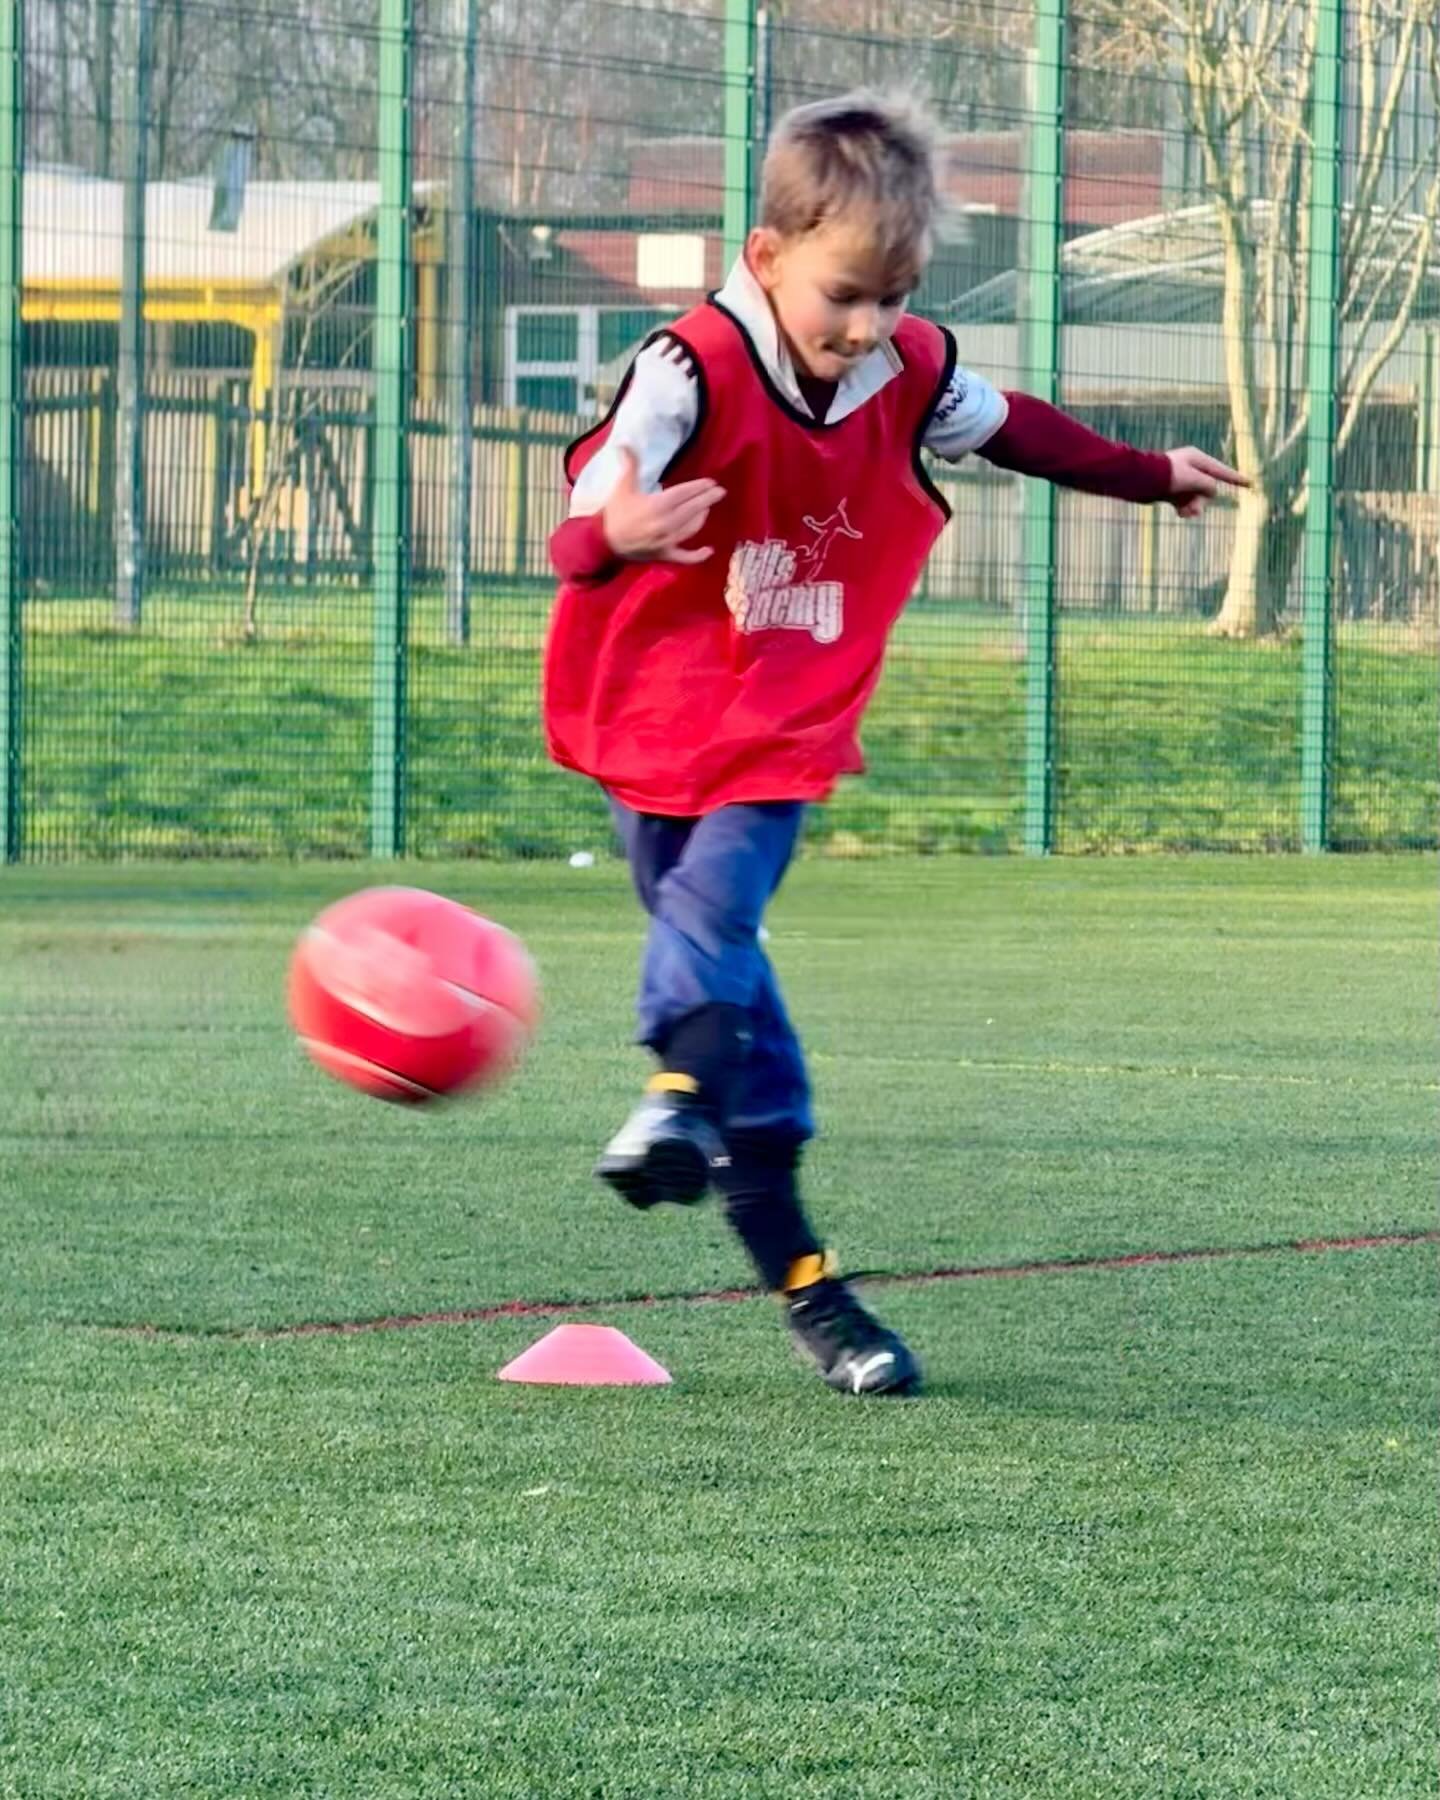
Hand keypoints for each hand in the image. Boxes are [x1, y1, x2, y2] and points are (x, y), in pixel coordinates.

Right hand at [602, 448, 724, 564]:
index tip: (711, 482)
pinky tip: (709, 551)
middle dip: (708, 499)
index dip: (700, 487)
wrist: (604, 542)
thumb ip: (630, 465)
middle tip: (720, 492)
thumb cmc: (615, 513)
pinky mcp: (665, 555)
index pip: (685, 493)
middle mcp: (667, 523)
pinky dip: (698, 556)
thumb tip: (626, 442)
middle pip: (693, 509)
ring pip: (693, 528)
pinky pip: (685, 557)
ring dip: (702, 517)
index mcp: (658, 505)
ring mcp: (667, 541)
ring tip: (707, 508)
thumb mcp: (622, 487)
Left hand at [1165, 447, 1249, 517]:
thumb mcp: (1194, 479)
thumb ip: (1208, 485)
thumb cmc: (1168, 475)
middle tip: (1193, 507)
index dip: (1237, 478)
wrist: (1141, 480)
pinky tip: (1180, 513)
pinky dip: (1184, 509)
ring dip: (1193, 507)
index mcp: (1197, 459)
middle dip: (1203, 500)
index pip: (1222, 470)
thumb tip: (1212, 492)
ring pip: (1196, 498)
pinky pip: (1184, 502)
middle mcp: (1190, 468)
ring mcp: (1181, 480)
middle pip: (1207, 488)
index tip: (1251, 483)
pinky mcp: (1171, 491)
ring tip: (1185, 513)